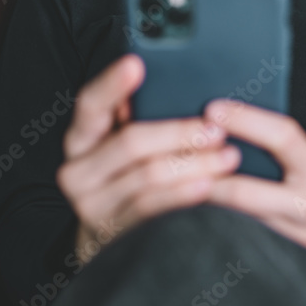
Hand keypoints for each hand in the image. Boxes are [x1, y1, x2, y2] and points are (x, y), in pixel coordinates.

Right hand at [56, 54, 241, 264]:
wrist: (112, 242)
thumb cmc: (128, 176)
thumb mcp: (124, 142)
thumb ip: (138, 114)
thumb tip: (168, 78)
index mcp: (81, 137)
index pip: (91, 103)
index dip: (112, 83)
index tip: (135, 63)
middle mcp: (78, 170)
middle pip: (131, 142)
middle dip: (179, 133)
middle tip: (216, 129)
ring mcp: (92, 205)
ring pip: (148, 176)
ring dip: (194, 164)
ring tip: (228, 157)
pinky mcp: (112, 233)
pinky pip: (153, 209)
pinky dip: (183, 195)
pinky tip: (208, 186)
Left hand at [201, 99, 305, 266]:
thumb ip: (283, 146)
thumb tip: (235, 126)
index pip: (280, 137)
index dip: (244, 120)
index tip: (214, 109)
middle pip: (247, 193)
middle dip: (208, 179)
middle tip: (177, 163)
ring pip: (248, 220)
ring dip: (218, 203)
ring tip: (187, 186)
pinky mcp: (304, 259)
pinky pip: (262, 238)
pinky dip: (241, 223)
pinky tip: (221, 214)